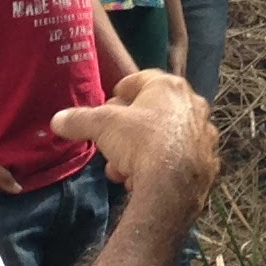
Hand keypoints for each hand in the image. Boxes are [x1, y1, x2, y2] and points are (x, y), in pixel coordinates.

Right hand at [51, 69, 219, 195]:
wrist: (173, 185)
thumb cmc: (139, 141)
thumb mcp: (102, 126)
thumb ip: (79, 119)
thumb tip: (57, 120)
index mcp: (170, 87)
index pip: (143, 79)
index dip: (122, 90)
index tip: (109, 103)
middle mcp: (193, 106)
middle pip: (153, 112)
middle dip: (128, 128)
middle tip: (110, 141)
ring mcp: (204, 135)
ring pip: (164, 138)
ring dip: (140, 151)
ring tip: (121, 168)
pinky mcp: (208, 163)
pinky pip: (177, 161)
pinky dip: (159, 168)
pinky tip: (140, 180)